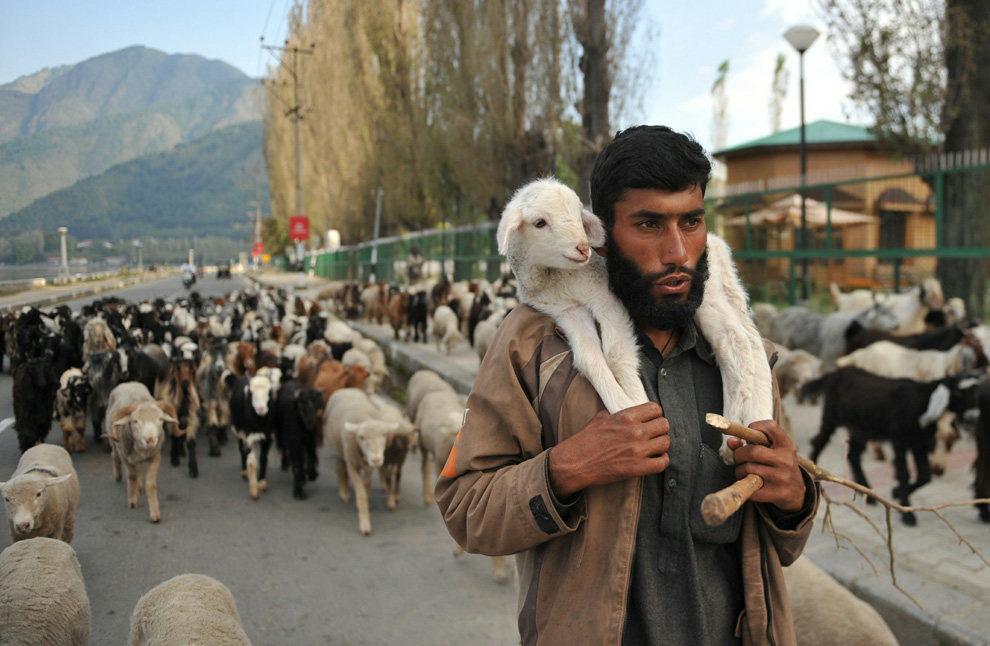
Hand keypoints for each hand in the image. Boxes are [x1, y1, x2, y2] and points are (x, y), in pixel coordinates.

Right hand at [548, 402, 669, 499]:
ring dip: (661, 444)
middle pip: (664, 425)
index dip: (655, 414)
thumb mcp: (599, 419)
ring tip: (654, 447)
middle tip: (653, 434)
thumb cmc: (584, 441)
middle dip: (660, 429)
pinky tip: (654, 459)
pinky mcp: (637, 468)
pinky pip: (662, 463)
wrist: (575, 463)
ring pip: (666, 442)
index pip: (655, 408)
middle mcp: (634, 432)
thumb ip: (617, 414)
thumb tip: (627, 412)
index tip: (651, 420)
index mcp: (625, 417)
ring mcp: (637, 451)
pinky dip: (662, 460)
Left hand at [726, 420, 805, 511]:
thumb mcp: (771, 451)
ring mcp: (783, 478)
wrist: (796, 492)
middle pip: (752, 451)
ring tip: (743, 471)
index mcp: (787, 446)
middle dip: (739, 454)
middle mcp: (786, 460)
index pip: (770, 427)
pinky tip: (749, 482)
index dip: (754, 427)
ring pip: (748, 469)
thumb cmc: (778, 466)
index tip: (749, 437)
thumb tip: (731, 441)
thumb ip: (750, 443)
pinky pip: (751, 486)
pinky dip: (745, 484)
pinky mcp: (778, 493)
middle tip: (739, 458)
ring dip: (739, 470)